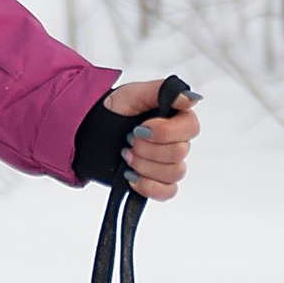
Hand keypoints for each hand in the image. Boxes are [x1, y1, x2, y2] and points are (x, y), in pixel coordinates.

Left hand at [102, 79, 200, 198]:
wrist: (92, 131)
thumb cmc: (115, 110)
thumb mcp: (134, 93)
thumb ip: (163, 91)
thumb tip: (191, 99)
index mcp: (177, 118)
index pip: (191, 129)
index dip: (164, 132)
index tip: (141, 127)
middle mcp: (177, 142)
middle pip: (180, 153)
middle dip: (147, 147)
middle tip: (128, 139)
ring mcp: (169, 164)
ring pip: (174, 173)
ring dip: (144, 164)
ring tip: (126, 155)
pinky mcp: (159, 183)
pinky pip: (168, 192)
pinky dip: (148, 186)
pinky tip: (131, 175)